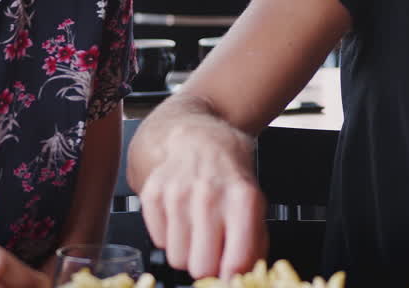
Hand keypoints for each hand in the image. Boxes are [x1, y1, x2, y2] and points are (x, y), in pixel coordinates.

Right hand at [136, 123, 266, 279]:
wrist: (197, 135)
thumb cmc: (228, 171)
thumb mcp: (255, 201)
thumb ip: (254, 242)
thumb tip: (244, 277)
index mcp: (242, 199)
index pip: (236, 262)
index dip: (233, 275)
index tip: (230, 272)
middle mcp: (209, 195)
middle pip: (202, 267)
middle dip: (207, 264)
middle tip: (211, 248)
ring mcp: (177, 193)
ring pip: (177, 259)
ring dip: (186, 250)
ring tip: (195, 228)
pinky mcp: (152, 193)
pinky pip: (158, 241)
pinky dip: (169, 234)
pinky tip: (180, 216)